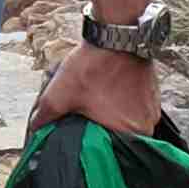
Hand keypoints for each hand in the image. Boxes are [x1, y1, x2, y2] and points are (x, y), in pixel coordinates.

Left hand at [27, 35, 163, 140]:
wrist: (118, 32)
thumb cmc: (93, 66)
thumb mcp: (60, 93)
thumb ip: (45, 115)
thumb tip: (34, 127)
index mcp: (132, 134)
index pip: (113, 155)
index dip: (97, 149)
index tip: (85, 141)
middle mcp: (148, 125)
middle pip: (122, 139)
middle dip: (105, 132)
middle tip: (89, 122)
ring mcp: (153, 108)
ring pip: (129, 121)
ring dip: (115, 116)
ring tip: (98, 104)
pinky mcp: (154, 91)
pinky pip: (136, 106)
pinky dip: (124, 102)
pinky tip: (109, 91)